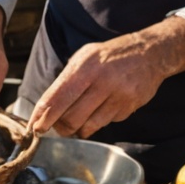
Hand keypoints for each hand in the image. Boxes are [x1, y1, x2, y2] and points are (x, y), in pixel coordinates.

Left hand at [28, 17, 184, 137]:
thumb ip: (65, 80)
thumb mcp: (83, 57)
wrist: (149, 53)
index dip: (43, 116)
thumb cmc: (109, 56)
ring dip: (76, 130)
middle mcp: (101, 81)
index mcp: (85, 66)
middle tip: (55, 127)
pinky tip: (99, 110)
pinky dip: (96, 123)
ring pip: (87, 126)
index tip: (34, 127)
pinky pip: (105, 124)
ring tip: (74, 122)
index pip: (57, 98)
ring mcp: (118, 96)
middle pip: (71, 117)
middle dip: (58, 127)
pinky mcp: (129, 107)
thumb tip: (45, 108)